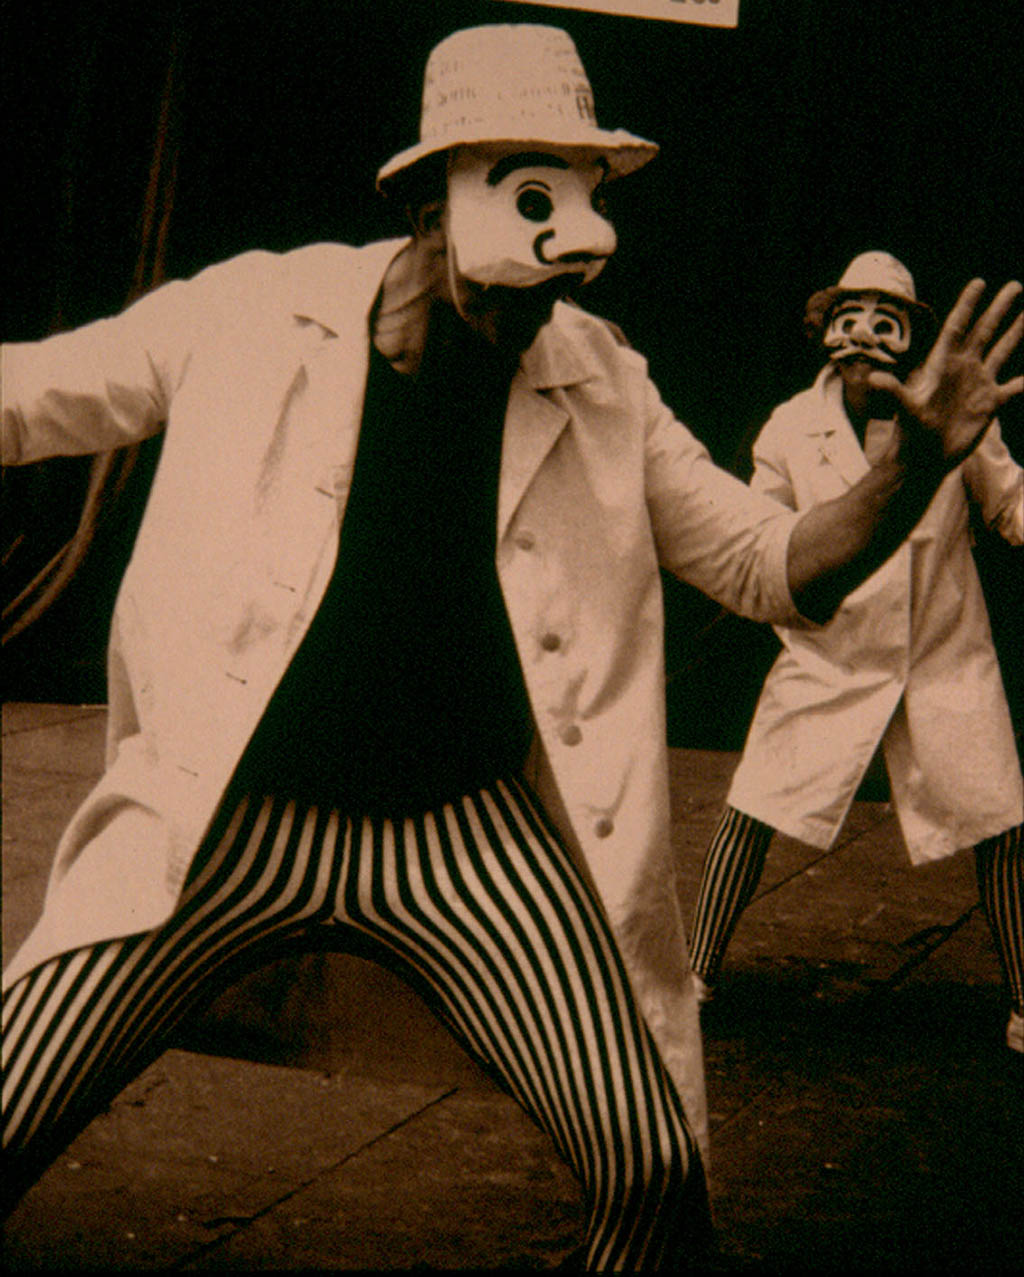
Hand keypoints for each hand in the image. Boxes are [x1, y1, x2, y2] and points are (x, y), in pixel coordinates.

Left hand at [867, 278, 1023, 468]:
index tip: (979, 282)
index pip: (957, 327)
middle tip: (1015, 285)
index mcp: (943, 365)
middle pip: (984, 331)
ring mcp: (977, 385)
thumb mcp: (904, 409)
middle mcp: (963, 370)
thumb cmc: (910, 434)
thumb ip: (894, 391)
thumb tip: (873, 379)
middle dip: (999, 309)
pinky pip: (1014, 388)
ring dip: (1016, 333)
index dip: (967, 305)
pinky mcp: (989, 404)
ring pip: (1001, 352)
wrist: (924, 459)